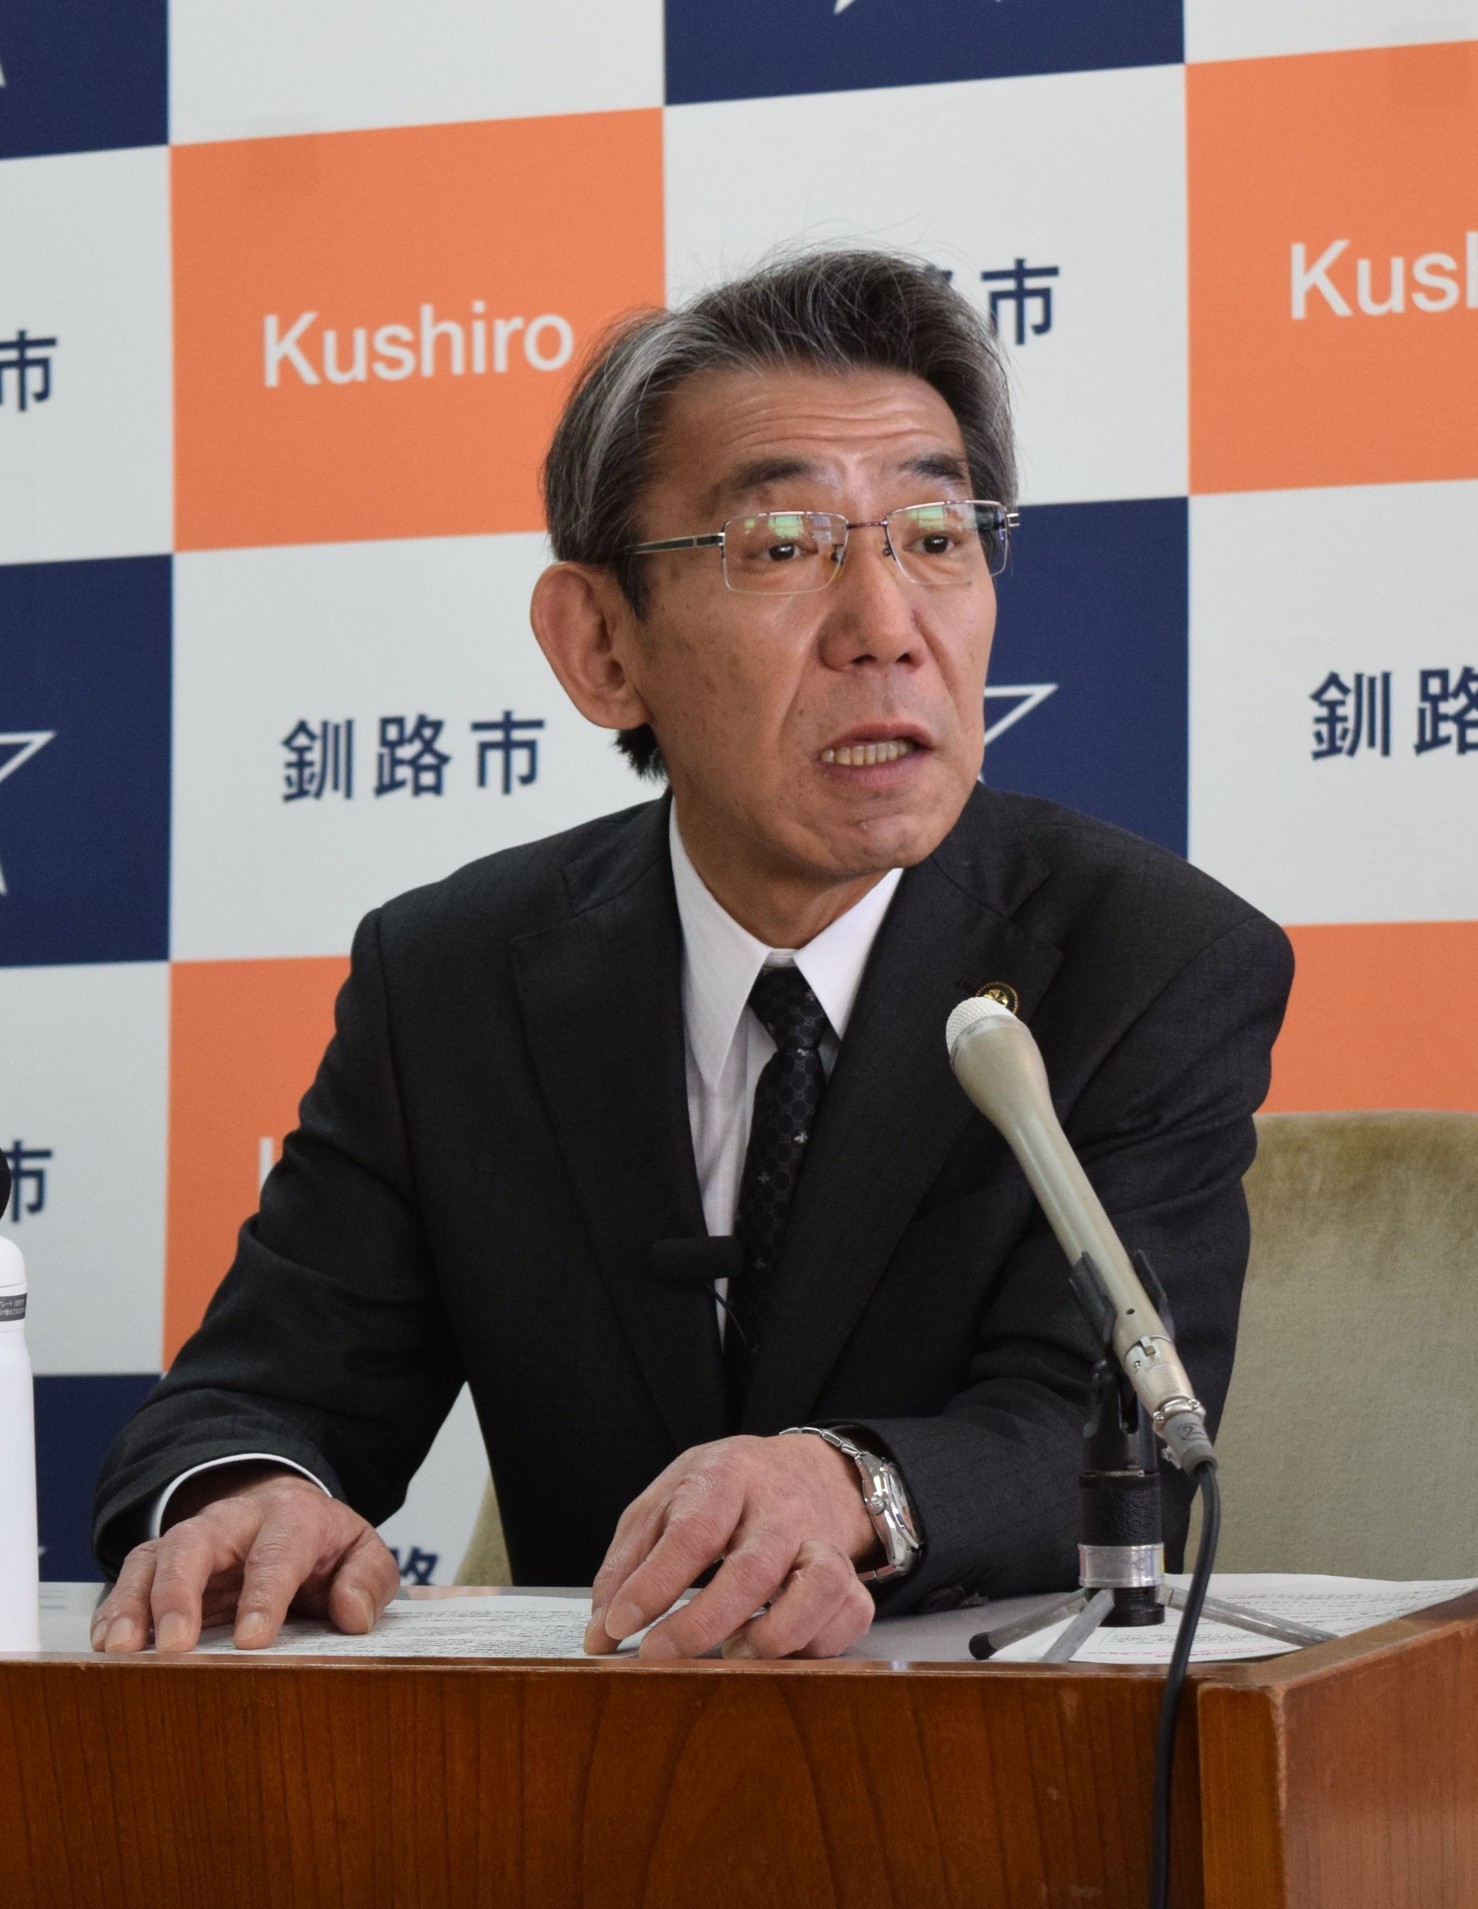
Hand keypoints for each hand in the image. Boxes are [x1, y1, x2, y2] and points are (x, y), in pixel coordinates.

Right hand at [91, 1465, 400, 1653]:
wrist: (285, 1512)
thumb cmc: (323, 1543)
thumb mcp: (360, 1552)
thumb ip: (367, 1580)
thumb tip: (353, 1615)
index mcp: (291, 1518)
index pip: (276, 1553)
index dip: (264, 1595)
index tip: (254, 1641)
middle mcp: (233, 1523)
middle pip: (196, 1543)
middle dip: (181, 1592)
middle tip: (175, 1645)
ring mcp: (192, 1542)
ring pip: (153, 1559)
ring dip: (135, 1603)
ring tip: (122, 1649)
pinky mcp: (162, 1564)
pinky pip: (129, 1578)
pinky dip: (114, 1610)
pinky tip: (107, 1644)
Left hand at [584, 1433, 878, 1661]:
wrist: (809, 1469)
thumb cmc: (726, 1491)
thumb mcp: (667, 1501)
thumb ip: (628, 1561)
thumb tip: (600, 1632)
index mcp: (728, 1476)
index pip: (692, 1531)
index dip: (654, 1584)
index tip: (617, 1625)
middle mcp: (781, 1507)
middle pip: (752, 1569)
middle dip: (700, 1624)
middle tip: (657, 1656)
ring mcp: (823, 1539)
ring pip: (819, 1588)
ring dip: (773, 1636)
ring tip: (734, 1653)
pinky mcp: (851, 1575)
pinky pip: (850, 1615)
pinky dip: (816, 1644)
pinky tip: (779, 1650)